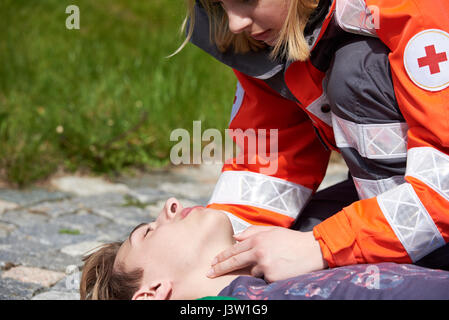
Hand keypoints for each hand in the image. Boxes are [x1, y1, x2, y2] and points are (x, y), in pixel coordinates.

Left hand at [207, 226, 327, 282]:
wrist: (312, 250)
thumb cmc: (292, 240)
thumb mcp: (272, 231)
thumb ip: (252, 233)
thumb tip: (236, 238)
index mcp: (257, 239)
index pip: (234, 249)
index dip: (222, 257)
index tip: (212, 262)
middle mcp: (259, 251)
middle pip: (234, 262)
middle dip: (220, 268)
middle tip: (209, 274)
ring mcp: (265, 265)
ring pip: (252, 272)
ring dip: (257, 270)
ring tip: (275, 262)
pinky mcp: (272, 276)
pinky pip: (264, 279)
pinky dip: (268, 276)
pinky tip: (280, 268)